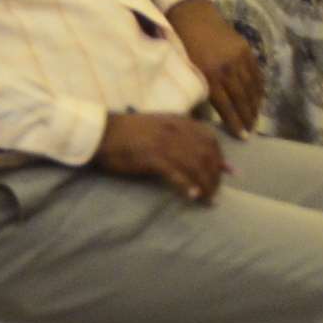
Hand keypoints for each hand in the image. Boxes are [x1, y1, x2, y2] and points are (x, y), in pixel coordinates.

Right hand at [96, 111, 226, 201]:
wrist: (99, 133)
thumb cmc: (128, 132)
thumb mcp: (159, 127)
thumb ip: (182, 137)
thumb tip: (194, 146)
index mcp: (178, 121)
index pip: (211, 140)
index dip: (219, 159)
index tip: (223, 174)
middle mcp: (175, 130)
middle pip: (207, 155)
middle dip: (215, 177)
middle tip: (214, 193)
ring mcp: (164, 144)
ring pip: (196, 167)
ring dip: (206, 186)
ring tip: (207, 201)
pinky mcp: (152, 158)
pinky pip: (177, 175)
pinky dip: (188, 186)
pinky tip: (192, 196)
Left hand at [168, 0, 261, 134]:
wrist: (192, 15)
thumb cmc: (182, 44)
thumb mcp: (183, 69)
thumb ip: (195, 91)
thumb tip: (200, 117)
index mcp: (208, 75)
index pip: (225, 106)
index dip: (235, 123)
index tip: (242, 137)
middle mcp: (226, 68)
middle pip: (241, 99)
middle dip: (247, 117)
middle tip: (251, 131)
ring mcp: (238, 58)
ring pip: (251, 88)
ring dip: (255, 105)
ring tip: (256, 119)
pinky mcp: (246, 50)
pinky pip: (256, 73)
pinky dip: (259, 88)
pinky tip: (259, 99)